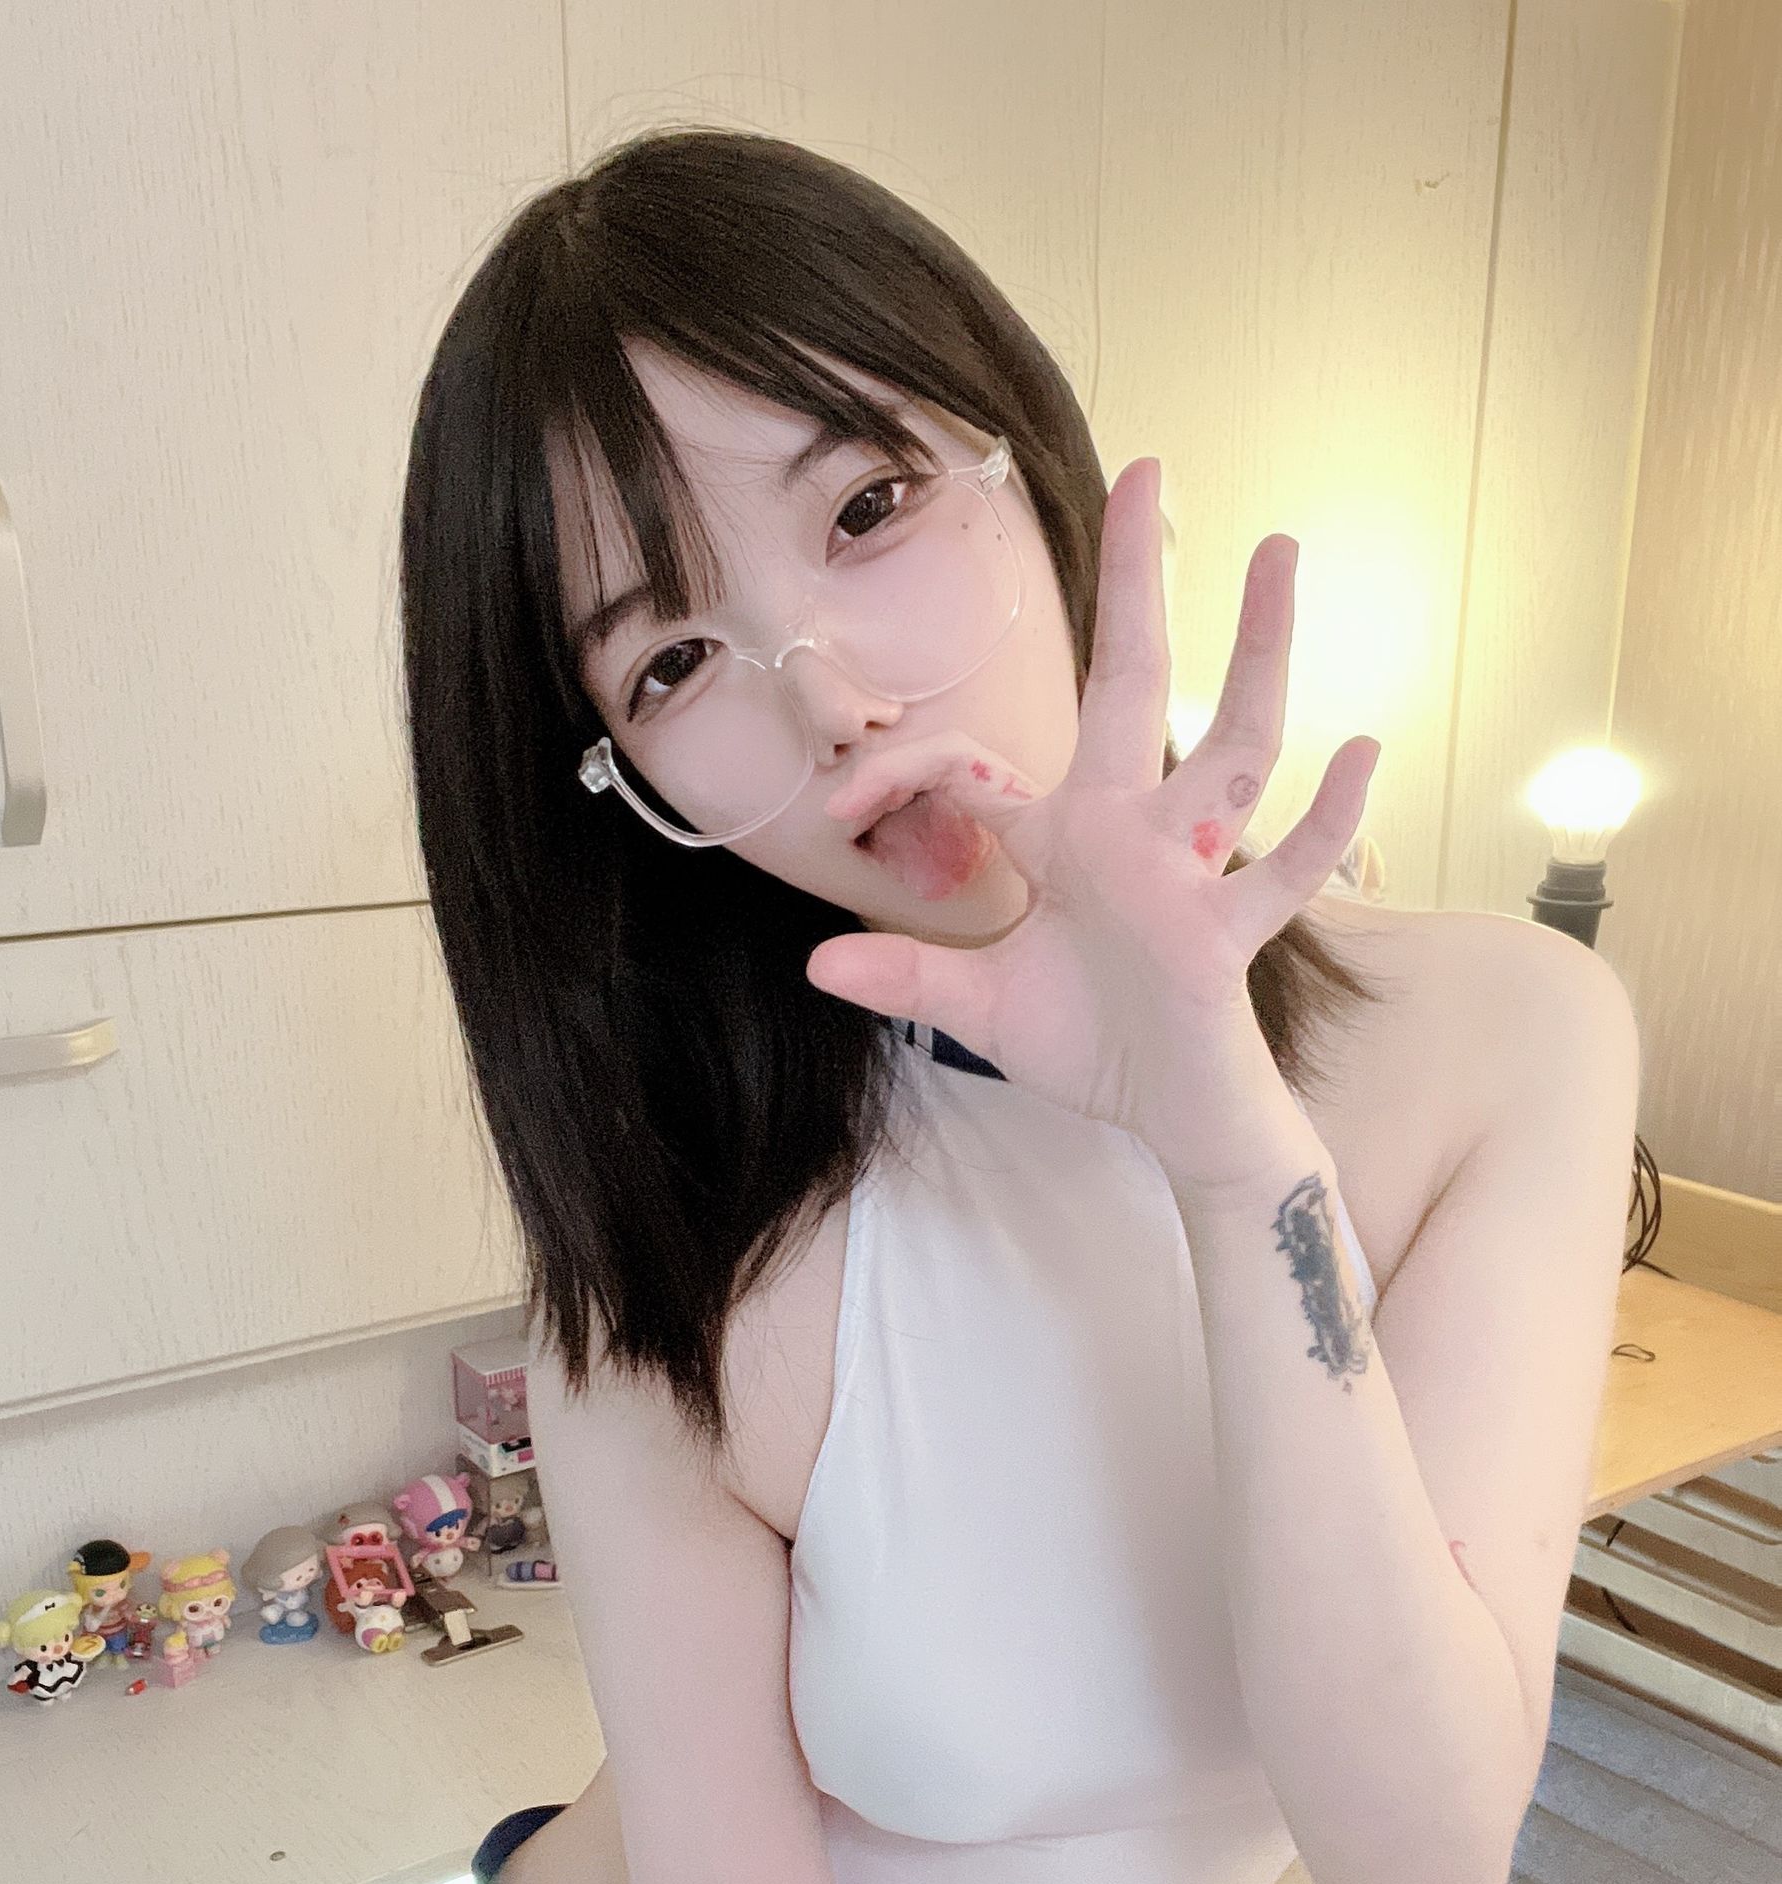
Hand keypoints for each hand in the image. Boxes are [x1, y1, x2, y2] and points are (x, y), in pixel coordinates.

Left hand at [802, 458, 1379, 1188]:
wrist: (1164, 1113)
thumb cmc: (1087, 1042)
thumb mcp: (979, 1007)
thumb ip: (908, 980)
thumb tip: (818, 966)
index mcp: (1061, 836)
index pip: (972, 768)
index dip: (897, 774)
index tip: (835, 807)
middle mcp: (1128, 829)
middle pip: (1133, 682)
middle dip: (1136, 582)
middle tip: (1147, 472)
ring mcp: (1187, 872)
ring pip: (1234, 745)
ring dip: (1257, 652)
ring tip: (1278, 552)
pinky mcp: (1225, 935)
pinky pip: (1286, 871)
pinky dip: (1327, 821)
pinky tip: (1362, 751)